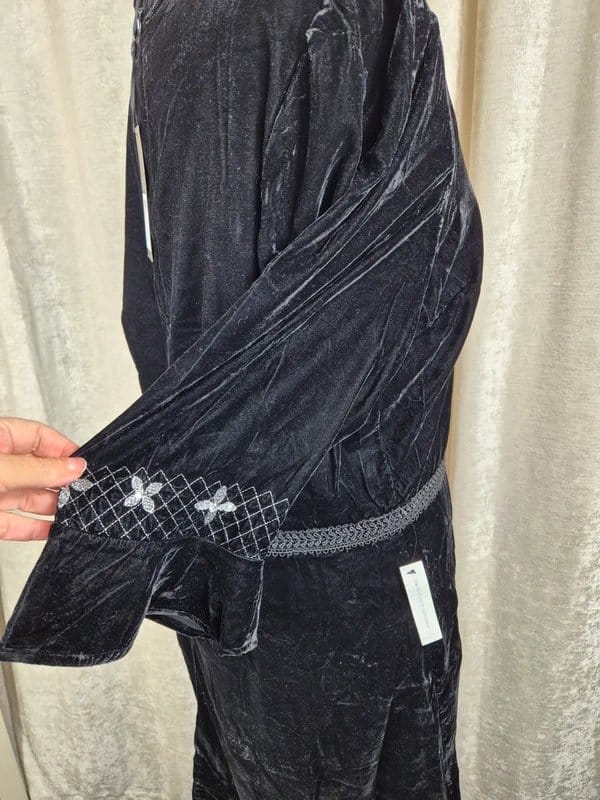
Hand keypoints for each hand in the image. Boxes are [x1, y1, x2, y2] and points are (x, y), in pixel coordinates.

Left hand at [0, 417, 86, 540]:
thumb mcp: (1, 470)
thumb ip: (38, 470)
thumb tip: (73, 466)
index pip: (38, 436)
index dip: (63, 448)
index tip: (84, 463)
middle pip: (37, 469)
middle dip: (61, 481)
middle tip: (84, 490)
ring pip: (29, 497)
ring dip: (52, 506)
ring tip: (75, 511)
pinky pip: (15, 523)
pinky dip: (34, 529)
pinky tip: (52, 531)